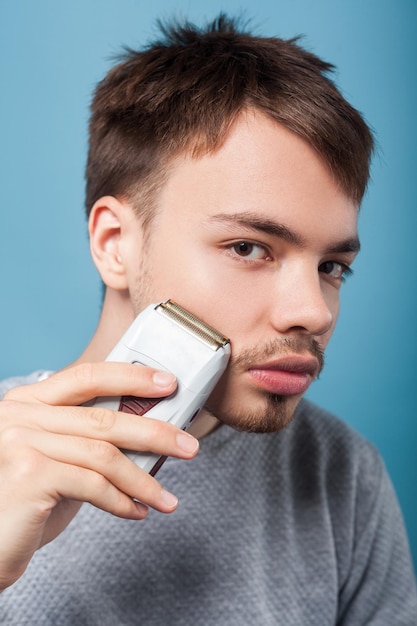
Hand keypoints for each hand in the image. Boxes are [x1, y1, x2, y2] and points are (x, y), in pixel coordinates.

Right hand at [0, 362, 198, 588]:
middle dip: (154, 433)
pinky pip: (92, 484)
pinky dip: (121, 501)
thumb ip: (86, 440)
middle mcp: (20, 414)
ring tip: (167, 499)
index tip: (168, 382)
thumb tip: (147, 434)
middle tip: (189, 446)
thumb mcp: (54, 458)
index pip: (87, 376)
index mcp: (29, 401)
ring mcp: (21, 441)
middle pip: (103, 418)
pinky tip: (135, 513)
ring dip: (143, 479)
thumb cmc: (21, 502)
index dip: (131, 376)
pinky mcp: (28, 473)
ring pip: (103, 454)